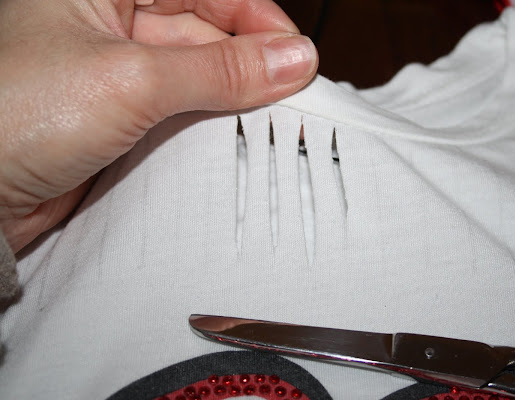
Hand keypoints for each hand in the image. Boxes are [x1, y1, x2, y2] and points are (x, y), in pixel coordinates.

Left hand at [0, 0, 317, 251]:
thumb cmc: (14, 115)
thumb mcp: (133, 79)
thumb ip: (218, 70)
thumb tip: (290, 60)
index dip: (255, 16)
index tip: (295, 54)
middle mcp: (111, 24)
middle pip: (206, 31)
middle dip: (251, 61)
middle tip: (292, 91)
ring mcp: (120, 74)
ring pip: (199, 76)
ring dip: (236, 97)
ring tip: (272, 117)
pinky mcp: (124, 119)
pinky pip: (184, 113)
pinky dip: (213, 125)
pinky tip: (237, 135)